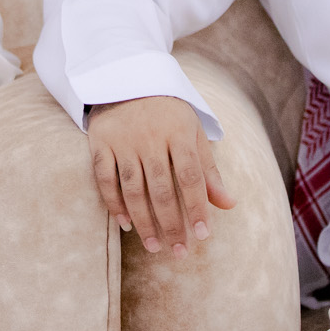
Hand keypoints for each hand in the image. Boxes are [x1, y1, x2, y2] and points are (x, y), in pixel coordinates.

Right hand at [87, 96, 234, 256]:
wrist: (127, 78)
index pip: (190, 176)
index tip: (204, 235)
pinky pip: (105, 178)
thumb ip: (208, 170)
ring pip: (133, 188)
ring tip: (155, 246)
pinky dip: (114, 203)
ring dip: (144, 221)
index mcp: (178, 132)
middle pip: (161, 188)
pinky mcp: (100, 142)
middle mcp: (150, 137)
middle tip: (179, 252)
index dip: (197, 207)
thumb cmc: (168, 112)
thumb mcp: (193, 132)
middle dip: (171, 224)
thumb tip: (229, 204)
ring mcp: (123, 140)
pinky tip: (126, 224)